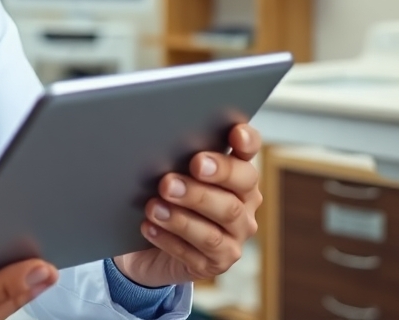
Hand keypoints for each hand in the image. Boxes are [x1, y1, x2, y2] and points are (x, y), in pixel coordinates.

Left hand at [113, 124, 262, 286]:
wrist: (149, 248)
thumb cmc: (165, 200)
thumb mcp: (171, 175)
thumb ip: (176, 160)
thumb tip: (159, 143)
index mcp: (238, 174)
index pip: (249, 152)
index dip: (247, 141)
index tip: (234, 134)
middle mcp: (245, 205)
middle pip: (238, 191)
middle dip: (203, 185)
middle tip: (169, 181)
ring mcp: (234, 238)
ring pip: (217, 227)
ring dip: (182, 217)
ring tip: (153, 207)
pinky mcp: (216, 264)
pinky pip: (197, 254)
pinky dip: (170, 240)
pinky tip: (149, 228)